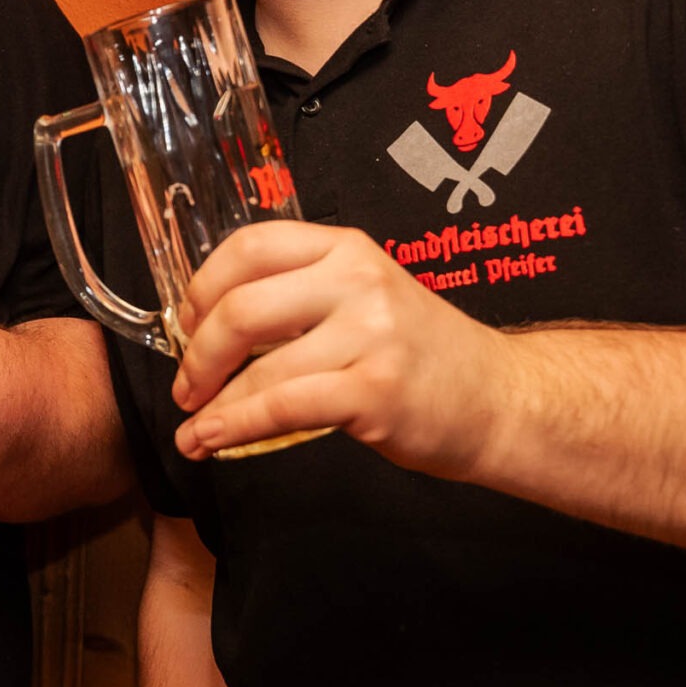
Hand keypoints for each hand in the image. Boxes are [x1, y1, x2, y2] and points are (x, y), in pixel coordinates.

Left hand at [170, 222, 510, 469]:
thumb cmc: (421, 354)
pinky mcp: (375, 391)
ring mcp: (370, 334)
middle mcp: (358, 281)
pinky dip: (236, 426)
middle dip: (197, 353)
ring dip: (211, 402)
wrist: (499, 399)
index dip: (203, 287)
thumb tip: (212, 324)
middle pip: (241, 306)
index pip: (250, 246)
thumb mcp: (366, 296)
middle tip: (186, 385)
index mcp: (347, 249)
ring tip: (193, 426)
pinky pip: (283, 408)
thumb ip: (302, 294)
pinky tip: (214, 440)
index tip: (186, 324)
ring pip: (258, 366)